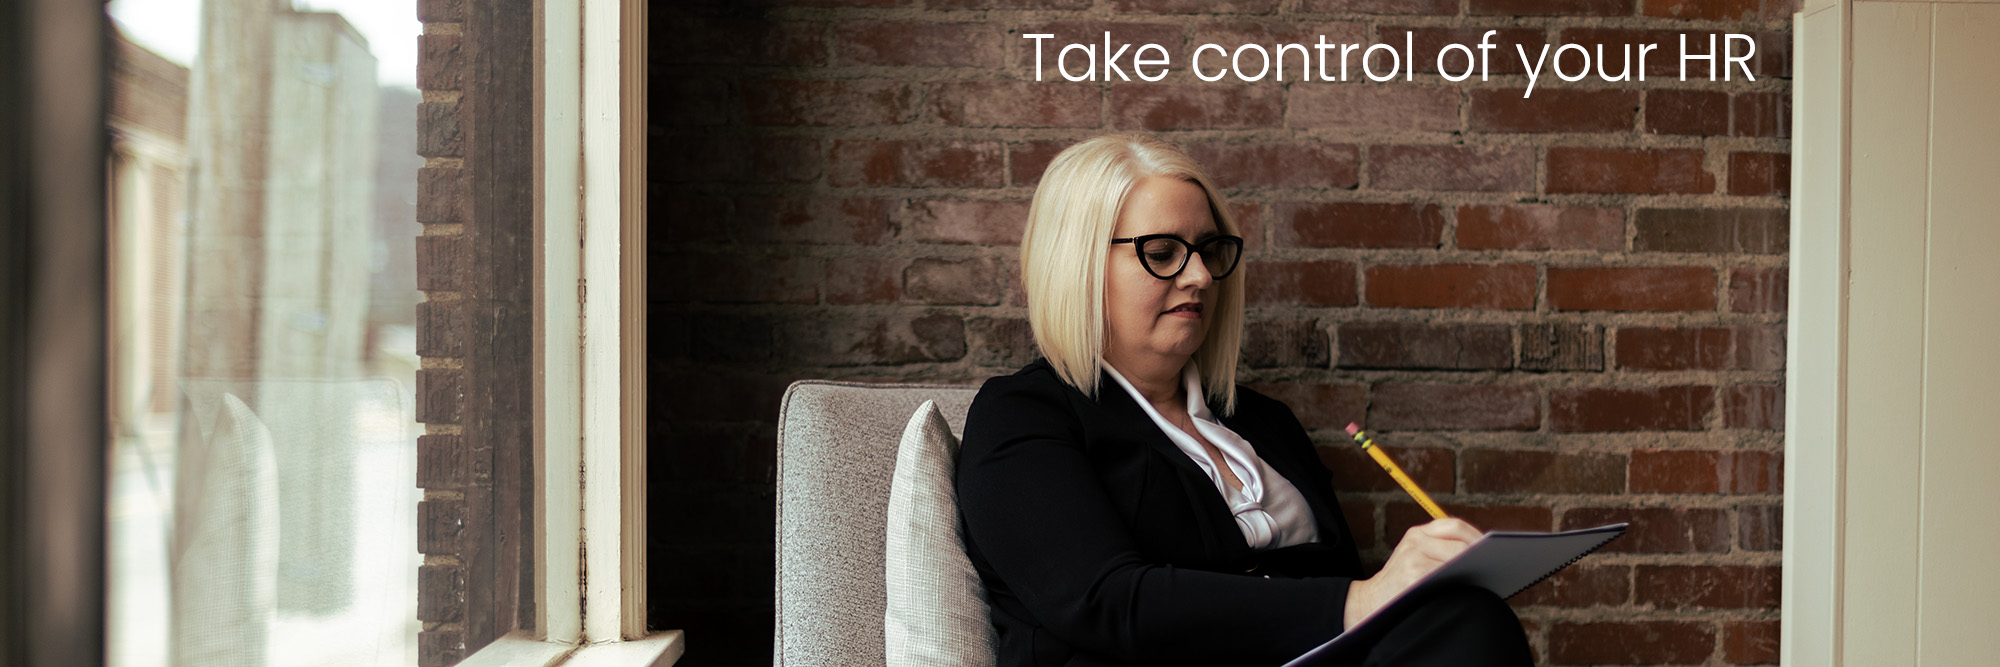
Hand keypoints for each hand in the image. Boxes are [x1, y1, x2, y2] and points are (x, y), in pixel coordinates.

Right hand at [1343, 518, 1482, 627]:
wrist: (1368, 602)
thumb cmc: (1401, 585)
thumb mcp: (1415, 559)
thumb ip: (1441, 553)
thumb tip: (1486, 559)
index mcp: (1417, 534)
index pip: (1455, 526)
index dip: (1477, 537)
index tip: (1495, 549)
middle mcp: (1414, 540)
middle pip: (1460, 541)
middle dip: (1480, 554)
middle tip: (1496, 565)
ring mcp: (1413, 556)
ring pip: (1457, 558)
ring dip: (1474, 568)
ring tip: (1489, 576)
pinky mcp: (1413, 574)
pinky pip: (1447, 576)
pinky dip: (1460, 582)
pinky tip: (1470, 589)